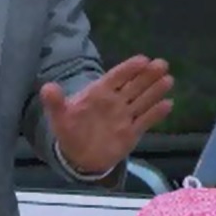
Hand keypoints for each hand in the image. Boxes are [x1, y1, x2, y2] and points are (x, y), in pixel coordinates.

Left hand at [42, 55, 173, 174]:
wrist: (79, 156)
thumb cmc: (70, 130)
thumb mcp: (59, 116)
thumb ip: (55, 102)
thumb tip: (46, 87)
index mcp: (98, 93)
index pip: (116, 77)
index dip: (128, 68)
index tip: (143, 59)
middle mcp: (115, 101)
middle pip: (134, 85)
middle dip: (148, 75)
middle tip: (162, 64)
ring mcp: (125, 116)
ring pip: (142, 100)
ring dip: (155, 90)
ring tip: (168, 79)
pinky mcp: (131, 132)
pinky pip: (145, 121)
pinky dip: (156, 114)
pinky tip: (168, 104)